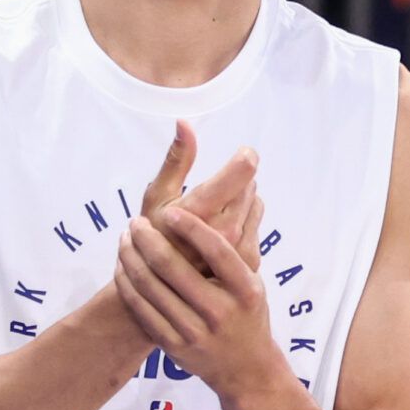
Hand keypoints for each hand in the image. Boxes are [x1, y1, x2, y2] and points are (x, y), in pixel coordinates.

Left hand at [115, 204, 279, 396]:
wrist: (246, 369)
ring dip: (131, 258)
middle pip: (174, 268)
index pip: (217, 252)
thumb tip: (248, 189)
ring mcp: (195, 332)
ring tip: (124, 238)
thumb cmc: (249, 314)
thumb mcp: (255, 281)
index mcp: (245, 290)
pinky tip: (121, 267)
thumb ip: (244, 243)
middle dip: (148, 239)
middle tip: (136, 221)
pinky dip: (127, 285)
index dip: (192, 229)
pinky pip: (141, 311)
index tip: (170, 211)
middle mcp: (221, 312)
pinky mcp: (174, 347)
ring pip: (151, 288)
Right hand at [140, 120, 263, 271]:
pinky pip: (256, 223)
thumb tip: (185, 122)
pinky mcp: (250, 261)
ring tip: (217, 208)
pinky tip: (223, 227)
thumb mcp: (157, 195)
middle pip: (249, 184)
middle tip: (214, 191)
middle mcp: (224, 231)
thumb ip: (176, 159)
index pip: (243, 172)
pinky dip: (244, 218)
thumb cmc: (153, 236)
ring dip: (241, 198)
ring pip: (255, 201)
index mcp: (199, 211)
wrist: (160, 288)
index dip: (245, 157)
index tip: (243, 154)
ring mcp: (239, 248)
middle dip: (235, 180)